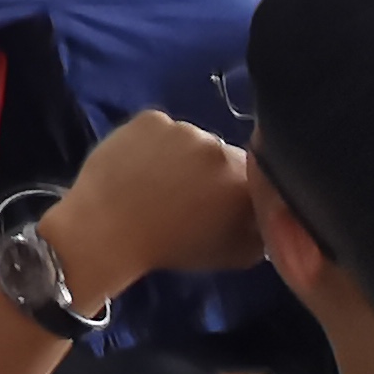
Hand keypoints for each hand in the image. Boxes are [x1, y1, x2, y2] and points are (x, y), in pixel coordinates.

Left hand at [38, 113, 263, 303]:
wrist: (107, 230)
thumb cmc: (173, 249)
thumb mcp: (237, 255)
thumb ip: (262, 231)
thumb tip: (265, 214)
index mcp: (245, 182)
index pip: (256, 176)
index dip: (237, 190)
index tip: (218, 203)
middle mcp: (220, 148)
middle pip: (222, 154)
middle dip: (211, 171)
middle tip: (186, 194)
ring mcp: (183, 128)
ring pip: (191, 139)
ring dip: (183, 155)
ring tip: (158, 181)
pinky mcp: (150, 118)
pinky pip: (161, 128)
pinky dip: (154, 143)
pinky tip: (139, 166)